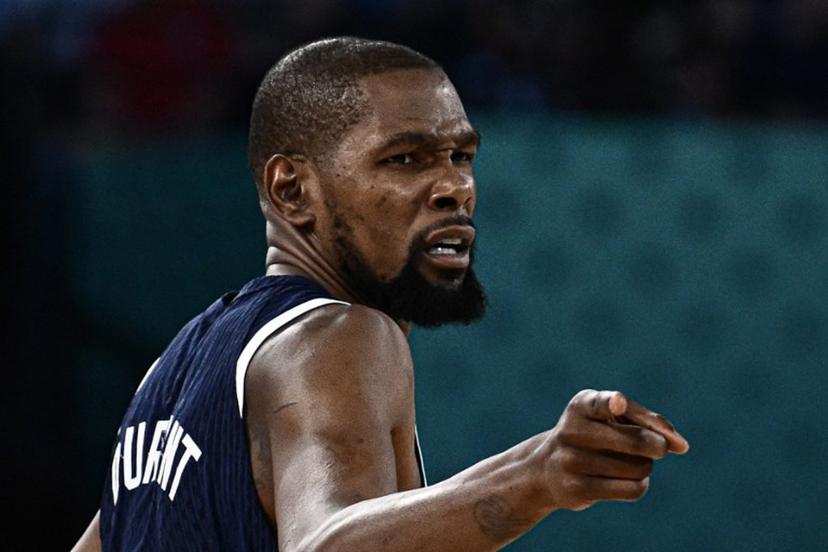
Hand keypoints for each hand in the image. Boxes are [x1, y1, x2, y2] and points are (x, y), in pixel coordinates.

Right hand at [538, 389, 688, 510]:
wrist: (548, 468)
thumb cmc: (593, 435)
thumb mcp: (611, 417)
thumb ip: (647, 421)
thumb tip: (681, 446)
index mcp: (582, 405)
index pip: (602, 403)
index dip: (614, 403)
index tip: (618, 402)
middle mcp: (572, 430)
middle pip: (636, 441)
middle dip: (657, 446)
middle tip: (658, 449)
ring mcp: (572, 461)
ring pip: (638, 468)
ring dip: (645, 467)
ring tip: (629, 463)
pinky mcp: (577, 489)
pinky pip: (632, 489)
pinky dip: (640, 484)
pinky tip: (628, 480)